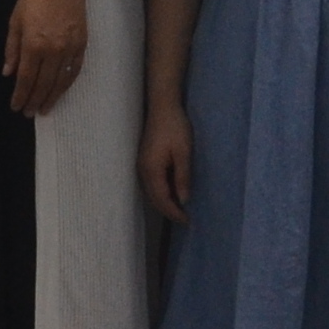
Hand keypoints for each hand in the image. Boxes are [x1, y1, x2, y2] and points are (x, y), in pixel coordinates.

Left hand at [1, 0, 91, 117]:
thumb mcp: (16, 21)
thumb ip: (12, 49)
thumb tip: (8, 73)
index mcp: (33, 44)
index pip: (26, 78)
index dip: (21, 95)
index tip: (16, 107)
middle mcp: (52, 50)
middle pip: (43, 84)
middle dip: (35, 101)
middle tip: (29, 113)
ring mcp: (69, 49)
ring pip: (60, 81)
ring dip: (51, 98)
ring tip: (45, 109)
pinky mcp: (81, 45)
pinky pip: (74, 70)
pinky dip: (67, 84)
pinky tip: (60, 91)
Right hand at [141, 99, 193, 223]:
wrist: (162, 106)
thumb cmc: (175, 127)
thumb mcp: (183, 153)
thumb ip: (182, 177)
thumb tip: (183, 200)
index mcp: (152, 170)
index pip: (162, 199)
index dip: (174, 212)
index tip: (187, 221)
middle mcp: (142, 171)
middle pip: (154, 199)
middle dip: (169, 211)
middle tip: (185, 220)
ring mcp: (141, 166)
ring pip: (152, 192)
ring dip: (165, 203)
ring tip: (181, 209)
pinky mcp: (145, 161)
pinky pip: (152, 184)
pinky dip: (162, 192)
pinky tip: (173, 192)